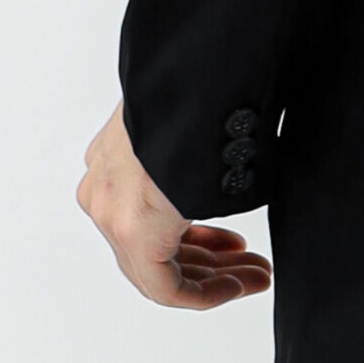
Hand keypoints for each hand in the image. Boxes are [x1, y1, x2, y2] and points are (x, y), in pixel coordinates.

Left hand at [76, 100, 273, 309]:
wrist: (198, 70)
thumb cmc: (204, 81)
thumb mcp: (192, 120)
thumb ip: (190, 153)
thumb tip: (226, 153)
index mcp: (113, 158)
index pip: (149, 216)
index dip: (199, 238)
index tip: (236, 245)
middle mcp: (106, 189)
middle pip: (156, 246)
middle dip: (211, 259)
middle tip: (250, 264)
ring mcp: (114, 211)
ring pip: (161, 268)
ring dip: (215, 278)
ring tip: (258, 276)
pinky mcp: (134, 230)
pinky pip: (164, 284)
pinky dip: (205, 292)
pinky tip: (240, 286)